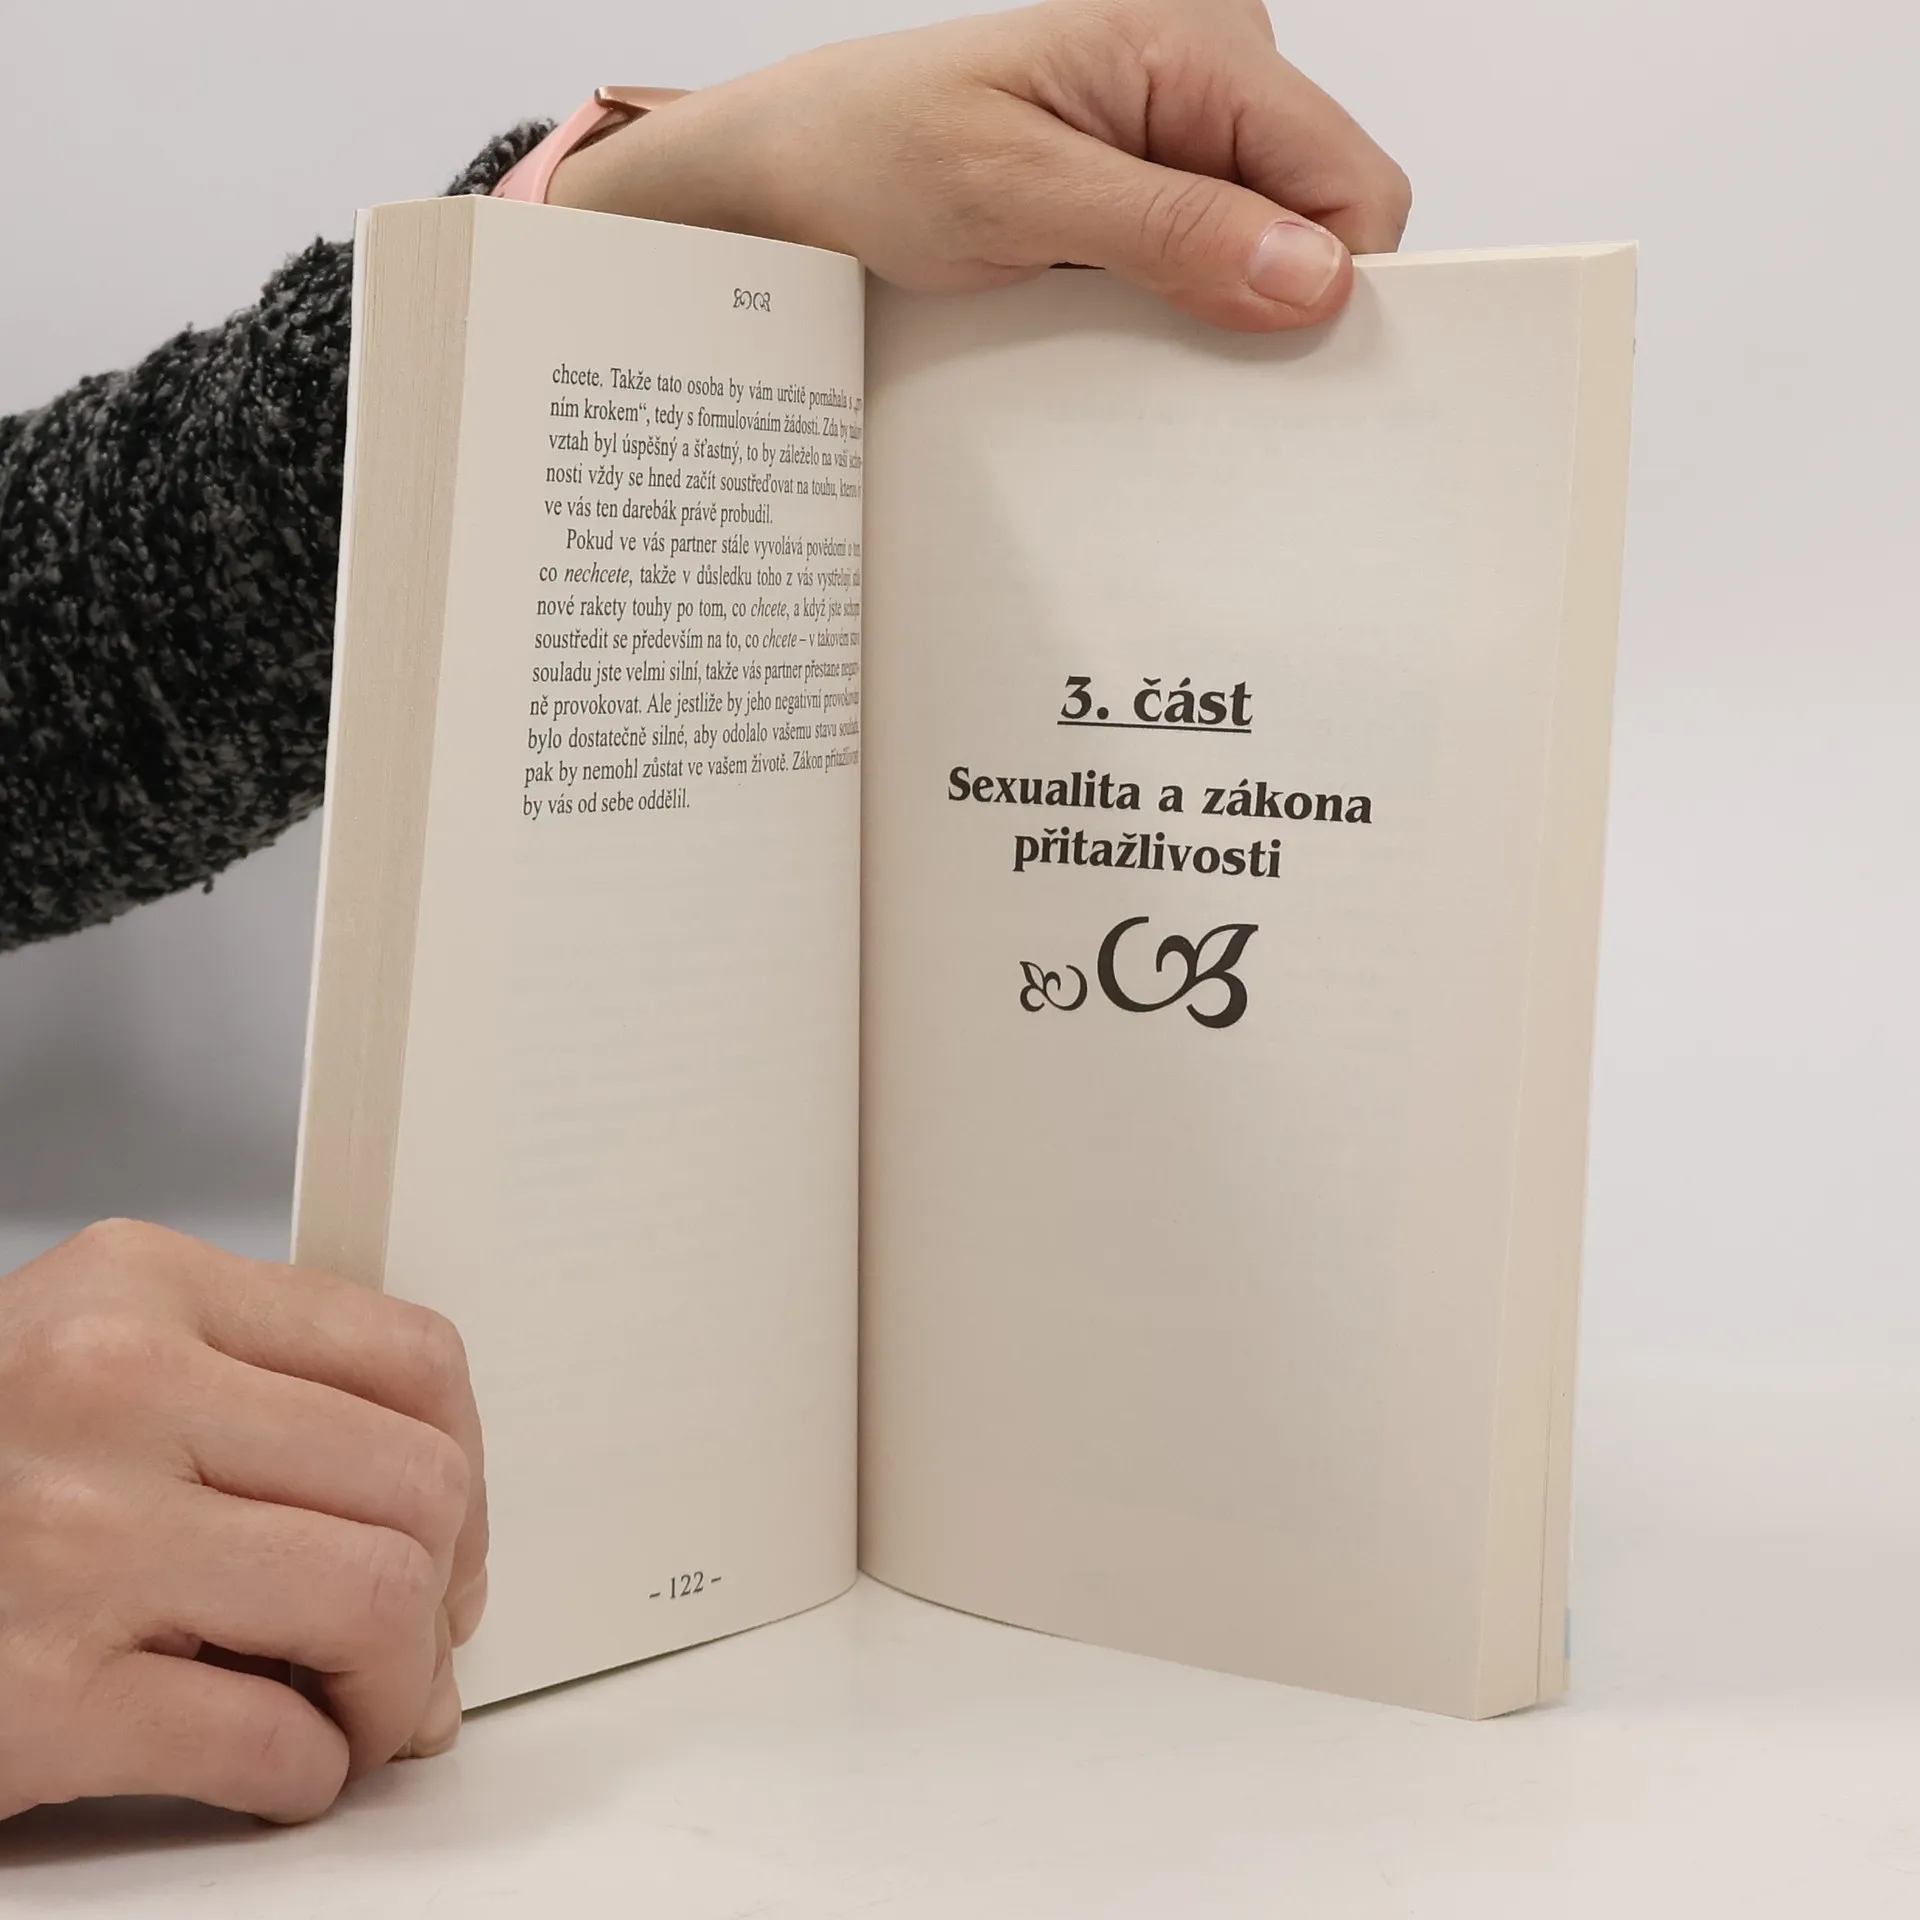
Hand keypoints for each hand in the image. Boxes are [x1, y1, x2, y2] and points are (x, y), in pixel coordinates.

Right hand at [0, 1221, 487, 1824]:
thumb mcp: (90, 1362)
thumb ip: (249, 1387)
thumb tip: (435, 1500)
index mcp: (139, 1289)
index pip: (411, 1357)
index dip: (467, 1465)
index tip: (453, 1536)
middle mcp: (109, 1389)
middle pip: (416, 1483)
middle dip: (447, 1588)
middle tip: (423, 1644)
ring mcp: (72, 1540)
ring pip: (378, 1599)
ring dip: (400, 1687)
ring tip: (366, 1712)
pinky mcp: (35, 1697)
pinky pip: (270, 1740)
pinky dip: (309, 1773)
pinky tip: (280, 1765)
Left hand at [550, 0, 1409, 330]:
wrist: (787, 175)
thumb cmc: (869, 150)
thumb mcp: (1013, 194)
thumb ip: (1169, 230)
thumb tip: (1310, 279)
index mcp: (1193, 41)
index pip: (1350, 177)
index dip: (1335, 280)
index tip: (1279, 363)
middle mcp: (1207, 73)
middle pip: (1323, 215)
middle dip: (1278, 302)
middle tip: (1188, 365)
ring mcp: (1181, 132)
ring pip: (1272, 248)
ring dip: (1222, 312)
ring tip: (1128, 332)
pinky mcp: (1149, 187)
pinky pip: (1213, 261)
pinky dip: (1183, 311)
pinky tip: (1121, 326)